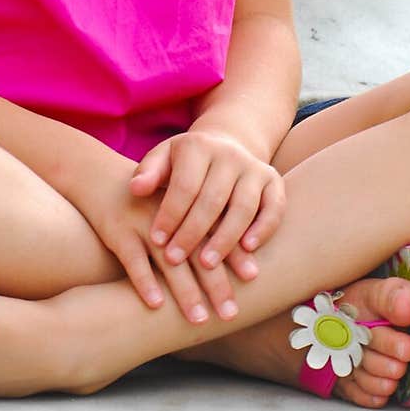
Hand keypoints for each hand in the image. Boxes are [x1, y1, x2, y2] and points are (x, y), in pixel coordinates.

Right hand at [74, 162, 250, 324]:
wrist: (100, 177)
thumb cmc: (147, 200)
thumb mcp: (174, 203)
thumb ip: (202, 222)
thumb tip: (237, 258)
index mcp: (186, 204)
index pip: (217, 230)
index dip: (234, 253)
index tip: (252, 277)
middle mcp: (169, 214)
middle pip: (198, 250)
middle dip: (216, 284)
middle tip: (231, 313)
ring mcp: (143, 222)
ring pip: (168, 261)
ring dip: (185, 292)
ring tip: (199, 319)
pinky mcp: (117, 231)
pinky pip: (133, 260)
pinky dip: (144, 281)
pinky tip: (155, 304)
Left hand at [129, 128, 285, 280]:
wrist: (224, 145)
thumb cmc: (184, 162)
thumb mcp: (162, 159)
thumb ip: (148, 173)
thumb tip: (135, 188)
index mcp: (198, 146)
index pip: (184, 186)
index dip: (170, 215)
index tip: (156, 241)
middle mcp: (229, 154)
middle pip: (212, 199)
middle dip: (192, 233)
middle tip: (175, 260)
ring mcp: (254, 167)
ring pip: (243, 206)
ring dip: (226, 238)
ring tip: (207, 265)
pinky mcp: (273, 181)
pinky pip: (274, 207)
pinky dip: (264, 228)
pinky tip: (247, 250)